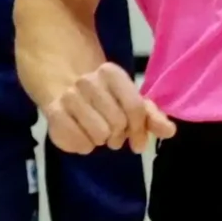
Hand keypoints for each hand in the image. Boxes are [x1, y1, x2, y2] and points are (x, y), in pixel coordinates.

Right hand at [43, 63, 173, 155]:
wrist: (62, 86)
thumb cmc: (103, 98)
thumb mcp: (129, 102)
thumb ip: (151, 116)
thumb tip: (169, 131)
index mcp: (111, 73)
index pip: (135, 107)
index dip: (139, 130)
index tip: (138, 143)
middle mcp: (88, 81)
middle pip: (117, 123)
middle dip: (118, 136)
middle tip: (112, 134)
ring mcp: (69, 96)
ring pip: (98, 135)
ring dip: (100, 141)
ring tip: (97, 134)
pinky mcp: (52, 112)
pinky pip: (79, 143)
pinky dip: (84, 147)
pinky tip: (83, 137)